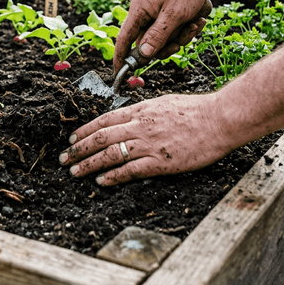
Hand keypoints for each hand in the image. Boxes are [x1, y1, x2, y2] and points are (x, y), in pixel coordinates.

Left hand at [58, 94, 232, 185]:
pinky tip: (100, 181)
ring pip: (109, 154)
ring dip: (89, 164)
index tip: (72, 138)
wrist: (219, 119)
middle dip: (79, 148)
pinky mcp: (160, 162)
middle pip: (101, 137)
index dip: (85, 130)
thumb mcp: (162, 102)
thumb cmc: (194, 110)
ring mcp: (149, 144)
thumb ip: (142, 111)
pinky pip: (130, 170)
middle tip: (64, 158)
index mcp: (140, 110)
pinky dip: (112, 176)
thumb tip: (127, 116)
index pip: (104, 120)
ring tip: (75, 172)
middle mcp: (139, 126)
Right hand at [113, 0, 209, 73]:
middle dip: (168, 45)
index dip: (120, 57)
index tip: (119, 74)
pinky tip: (198, 20)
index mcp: (139, 10)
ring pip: (163, 40)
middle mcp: (144, 13)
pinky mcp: (166, 15)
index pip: (124, 38)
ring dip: (181, 37)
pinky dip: (185, 30)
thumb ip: (157, 36)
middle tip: (182, 40)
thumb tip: (143, 55)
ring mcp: (155, 14)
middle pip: (149, 43)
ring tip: (195, 24)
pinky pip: (172, 32)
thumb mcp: (174, 15)